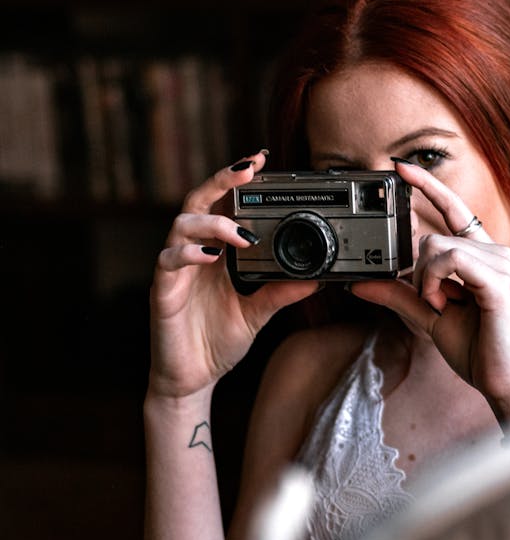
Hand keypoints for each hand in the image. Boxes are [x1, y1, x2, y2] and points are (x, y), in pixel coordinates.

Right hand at [148, 153, 318, 398]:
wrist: (191, 379)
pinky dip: (188, 254)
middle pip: (198, 200)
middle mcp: (193, 254)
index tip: (262, 161)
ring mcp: (175, 270)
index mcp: (214, 253)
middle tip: (248, 168)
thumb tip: (316, 278)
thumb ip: (280, 293)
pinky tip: (210, 257)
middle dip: (222, 180)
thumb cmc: (216, 342)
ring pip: (182, 225)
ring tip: (238, 232)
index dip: (237, 181)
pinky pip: (169, 261)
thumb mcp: (257, 314)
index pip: (223, 205)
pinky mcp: (163, 290)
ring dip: (212, 221)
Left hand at [350, 161, 509, 423]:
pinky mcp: (497, 277)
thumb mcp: (427, 317)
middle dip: (419, 274)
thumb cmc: (476, 351)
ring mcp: (499, 261)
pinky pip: (448, 260)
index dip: (428, 186)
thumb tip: (359, 283)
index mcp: (481, 256)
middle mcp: (494, 252)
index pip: (454, 209)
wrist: (502, 381)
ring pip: (436, 248)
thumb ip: (397, 296)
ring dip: (425, 283)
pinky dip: (434, 284)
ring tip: (441, 307)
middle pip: (433, 237)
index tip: (400, 168)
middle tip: (431, 303)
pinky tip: (443, 304)